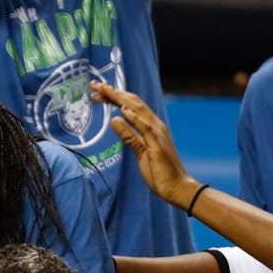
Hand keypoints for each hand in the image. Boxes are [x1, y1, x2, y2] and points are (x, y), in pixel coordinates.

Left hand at [91, 81, 200, 208]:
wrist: (177, 187)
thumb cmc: (160, 172)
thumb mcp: (140, 152)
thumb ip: (129, 136)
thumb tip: (114, 120)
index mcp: (151, 127)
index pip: (131, 106)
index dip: (115, 97)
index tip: (98, 92)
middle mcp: (155, 126)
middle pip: (133, 103)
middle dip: (114, 93)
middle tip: (95, 85)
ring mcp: (158, 134)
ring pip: (138, 110)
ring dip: (121, 99)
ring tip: (105, 90)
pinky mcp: (157, 145)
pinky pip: (145, 128)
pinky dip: (135, 117)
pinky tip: (123, 109)